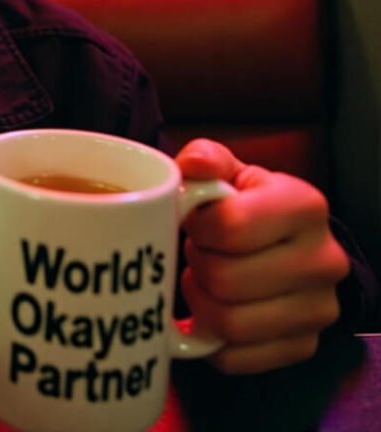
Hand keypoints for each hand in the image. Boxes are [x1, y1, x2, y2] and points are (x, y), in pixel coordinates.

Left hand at [175, 138, 350, 374]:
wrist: (279, 242)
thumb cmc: (242, 201)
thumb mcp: (225, 170)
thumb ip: (205, 158)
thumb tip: (193, 166)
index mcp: (304, 205)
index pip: (230, 227)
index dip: (197, 225)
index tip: (196, 219)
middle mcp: (324, 260)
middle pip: (226, 279)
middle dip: (198, 263)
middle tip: (199, 250)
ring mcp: (319, 309)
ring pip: (230, 323)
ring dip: (201, 300)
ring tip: (205, 276)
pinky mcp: (303, 347)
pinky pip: (235, 358)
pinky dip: (210, 337)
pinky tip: (214, 307)